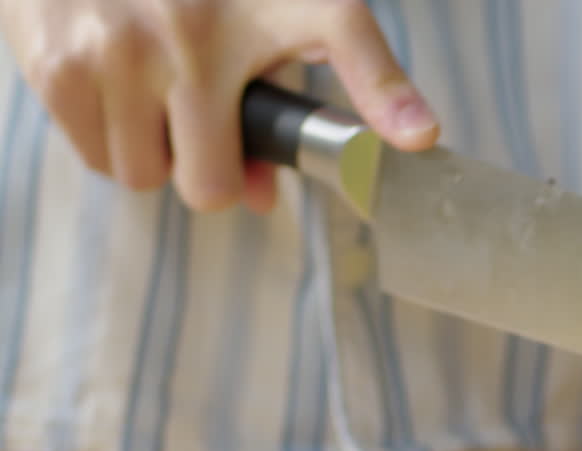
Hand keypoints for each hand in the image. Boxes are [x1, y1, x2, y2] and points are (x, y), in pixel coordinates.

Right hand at [0, 0, 438, 212]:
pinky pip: (96, 158)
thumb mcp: (263, 16)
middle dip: (210, 172)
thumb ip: (281, 108)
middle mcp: (198, 30)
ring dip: (156, 154)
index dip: (387, 93)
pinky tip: (117, 83)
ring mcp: (123, 47)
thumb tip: (262, 199)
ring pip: (146, 178)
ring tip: (158, 94)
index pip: (346, 39)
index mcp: (279, 3)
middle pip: (210, 186)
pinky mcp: (59, 62)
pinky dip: (108, 137)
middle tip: (203, 125)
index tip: (420, 137)